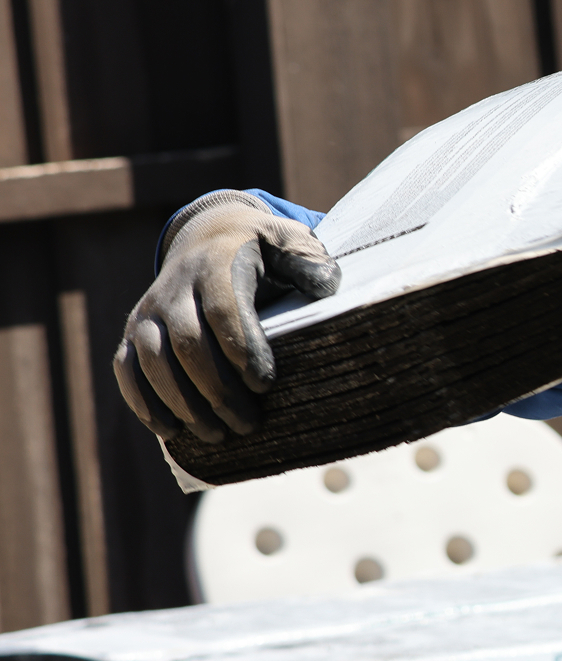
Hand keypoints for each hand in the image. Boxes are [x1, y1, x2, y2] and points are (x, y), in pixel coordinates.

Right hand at [113, 191, 339, 441]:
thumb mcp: (287, 240)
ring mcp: (148, 310)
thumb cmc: (258, 247)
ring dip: (183, 404)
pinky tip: (171, 431)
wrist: (207, 235)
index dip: (243, 350)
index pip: (223, 311)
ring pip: (153, 361)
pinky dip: (143, 402)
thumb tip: (326, 287)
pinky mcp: (133, 330)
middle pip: (188, 344)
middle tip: (249, 424)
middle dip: (218, 390)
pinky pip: (126, 369)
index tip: (266, 384)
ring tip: (218, 435)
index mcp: (215, 264)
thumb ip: (307, 260)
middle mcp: (175, 287)